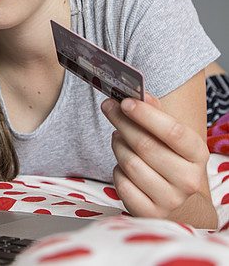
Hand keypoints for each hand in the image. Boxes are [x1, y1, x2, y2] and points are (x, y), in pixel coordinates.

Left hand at [101, 92, 209, 219]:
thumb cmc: (167, 156)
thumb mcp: (168, 134)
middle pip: (144, 145)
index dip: (146, 115)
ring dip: (118, 145)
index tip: (125, 102)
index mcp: (197, 154)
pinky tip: (123, 165)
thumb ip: (154, 111)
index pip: (173, 132)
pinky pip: (121, 183)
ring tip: (119, 138)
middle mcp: (188, 180)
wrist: (173, 197)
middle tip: (108, 107)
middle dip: (121, 122)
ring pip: (129, 163)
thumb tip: (138, 94)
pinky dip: (117, 169)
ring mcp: (170, 199)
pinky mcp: (149, 212)